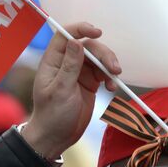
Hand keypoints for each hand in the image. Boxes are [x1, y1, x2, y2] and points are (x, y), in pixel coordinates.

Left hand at [22, 22, 120, 159]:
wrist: (57, 137)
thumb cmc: (52, 115)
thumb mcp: (60, 90)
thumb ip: (70, 66)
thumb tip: (76, 42)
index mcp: (53, 61)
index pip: (66, 35)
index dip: (81, 29)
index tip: (97, 32)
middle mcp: (66, 63)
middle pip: (88, 47)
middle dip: (103, 54)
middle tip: (114, 68)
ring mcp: (79, 72)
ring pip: (98, 59)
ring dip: (109, 66)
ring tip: (115, 79)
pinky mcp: (90, 83)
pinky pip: (104, 73)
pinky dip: (110, 78)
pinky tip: (112, 88)